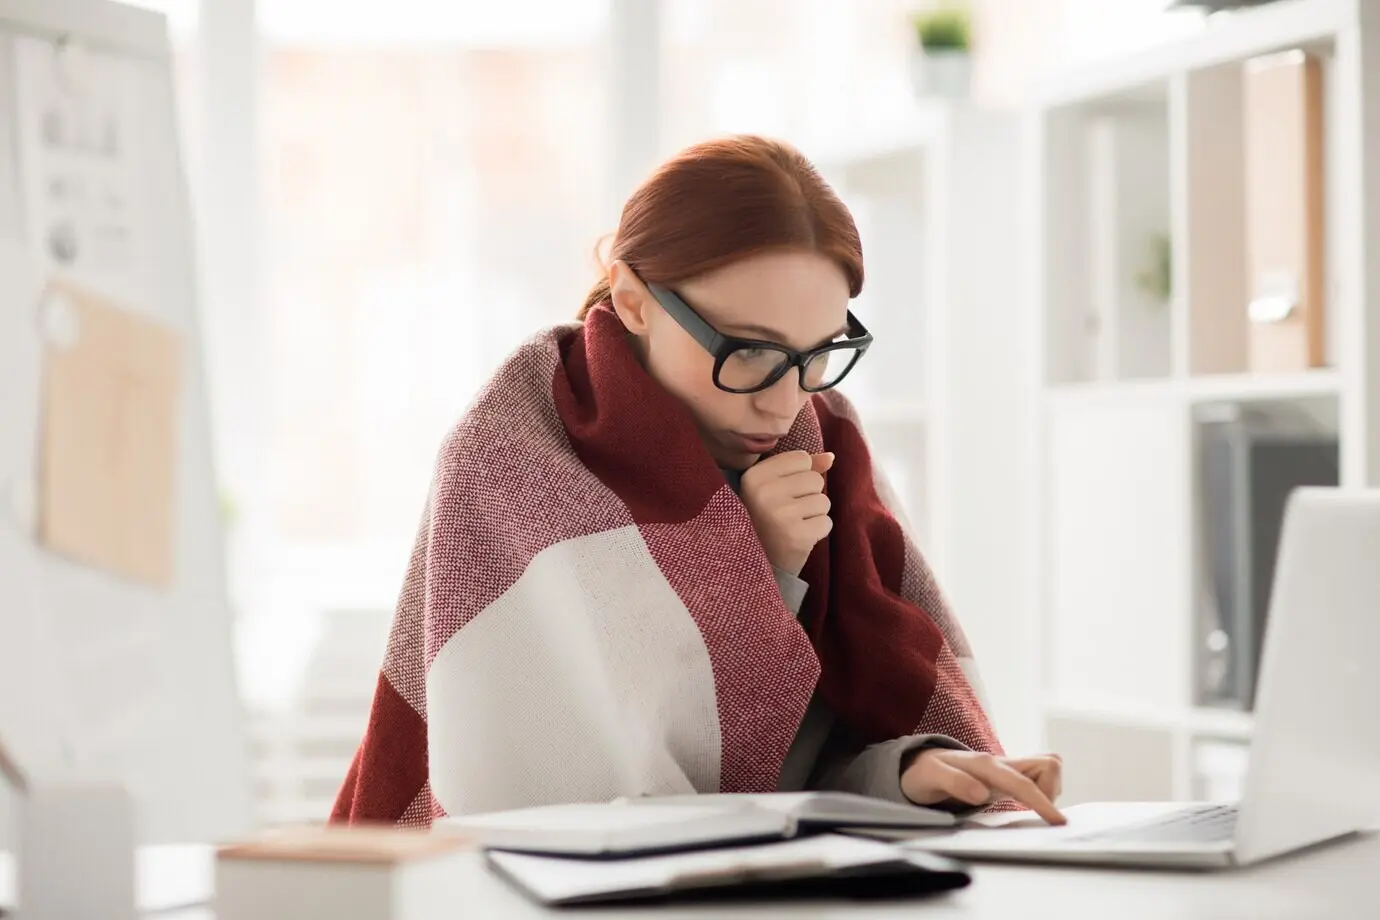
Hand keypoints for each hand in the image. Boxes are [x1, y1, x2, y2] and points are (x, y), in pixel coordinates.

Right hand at [739, 450, 834, 576]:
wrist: (756, 564)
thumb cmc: (766, 520)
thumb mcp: (773, 488)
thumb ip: (801, 469)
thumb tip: (831, 456)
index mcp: (753, 476)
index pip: (801, 458)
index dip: (798, 476)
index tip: (781, 493)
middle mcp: (764, 493)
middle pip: (815, 479)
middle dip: (808, 496)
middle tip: (787, 513)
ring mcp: (781, 515)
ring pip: (823, 501)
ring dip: (814, 514)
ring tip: (793, 525)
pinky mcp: (797, 536)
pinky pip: (827, 522)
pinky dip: (818, 531)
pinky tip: (799, 537)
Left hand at [901, 749, 1065, 825]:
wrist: (919, 764)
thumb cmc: (925, 772)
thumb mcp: (931, 777)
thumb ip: (955, 782)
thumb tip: (982, 793)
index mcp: (985, 765)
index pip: (1022, 783)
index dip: (1043, 802)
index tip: (1058, 821)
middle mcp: (1001, 763)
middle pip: (1048, 764)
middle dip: (1052, 791)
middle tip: (1035, 813)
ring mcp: (1006, 769)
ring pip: (1047, 769)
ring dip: (1048, 791)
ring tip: (1028, 808)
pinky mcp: (1008, 777)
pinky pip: (1038, 779)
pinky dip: (1042, 792)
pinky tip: (1026, 805)